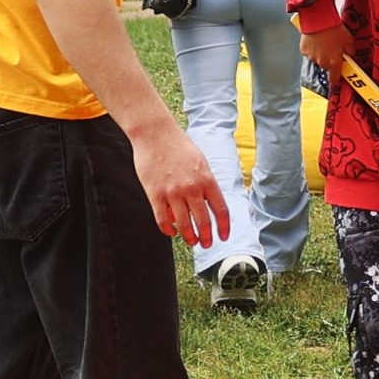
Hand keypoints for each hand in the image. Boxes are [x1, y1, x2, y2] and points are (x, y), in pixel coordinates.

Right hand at [127, 122, 229, 248]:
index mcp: (207, 180)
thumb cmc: (179, 147)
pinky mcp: (155, 195)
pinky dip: (168, 230)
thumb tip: (208, 205)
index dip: (224, 227)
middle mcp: (192, 189)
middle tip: (206, 244)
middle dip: (207, 237)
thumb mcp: (201, 163)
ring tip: (191, 241)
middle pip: (203, 221)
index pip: (221, 210)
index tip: (224, 237)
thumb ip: (205, 184)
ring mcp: (172, 193)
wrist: (155, 134)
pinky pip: (163, 220)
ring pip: (184, 225)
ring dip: (189, 237)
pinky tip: (172, 232)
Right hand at [298, 21, 351, 72]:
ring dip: (321, 54)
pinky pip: (309, 52)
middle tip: (333, 49)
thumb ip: (350, 51)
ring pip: (317, 59)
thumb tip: (350, 54)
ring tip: (324, 42)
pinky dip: (313, 48)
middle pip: (326, 67)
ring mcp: (312, 57)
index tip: (338, 75)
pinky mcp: (304, 51)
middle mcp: (322, 62)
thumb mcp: (348, 40)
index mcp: (334, 62)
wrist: (319, 19)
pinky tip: (316, 40)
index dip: (336, 77)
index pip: (334, 78)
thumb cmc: (334, 29)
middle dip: (329, 60)